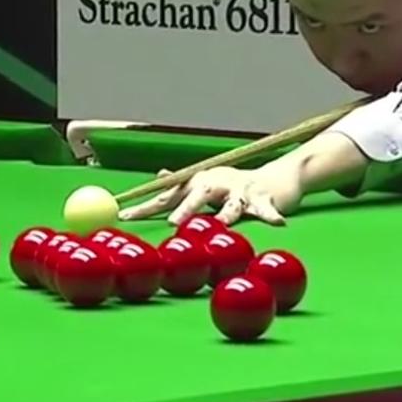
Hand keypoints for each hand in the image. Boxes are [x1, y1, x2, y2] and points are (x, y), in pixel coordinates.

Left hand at [118, 164, 304, 226]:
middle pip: (200, 194)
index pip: (170, 194)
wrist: (274, 179)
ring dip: (226, 215)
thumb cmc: (235, 186)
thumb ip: (182, 186)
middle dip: (186, 208)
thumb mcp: (207, 184)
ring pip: (233, 204)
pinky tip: (277, 223)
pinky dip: (270, 216)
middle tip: (172, 224)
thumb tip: (159, 176)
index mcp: (199, 182)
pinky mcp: (264, 198)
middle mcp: (218, 182)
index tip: (125, 217)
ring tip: (221, 223)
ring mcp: (242, 189)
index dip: (147, 206)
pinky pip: (266, 210)